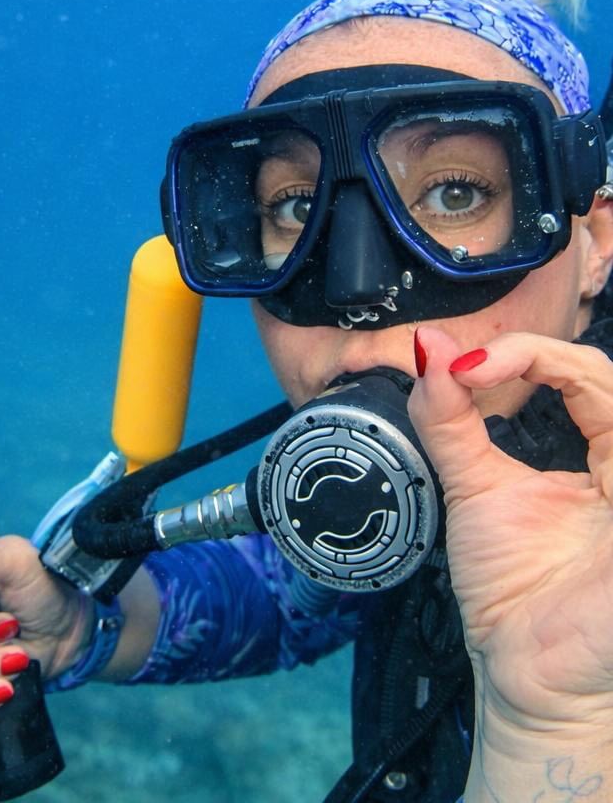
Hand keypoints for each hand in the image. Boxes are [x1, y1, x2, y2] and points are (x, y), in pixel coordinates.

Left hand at [408, 328, 612, 798]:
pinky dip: (598, 422)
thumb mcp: (473, 486)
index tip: (458, 364)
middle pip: (605, 378)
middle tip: (467, 366)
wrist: (522, 670)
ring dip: (558, 371)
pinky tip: (550, 402)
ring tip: (487, 372)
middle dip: (534, 355)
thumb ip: (450, 421)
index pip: (583, 376)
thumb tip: (428, 351)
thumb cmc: (512, 587)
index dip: (527, 354)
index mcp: (604, 457)